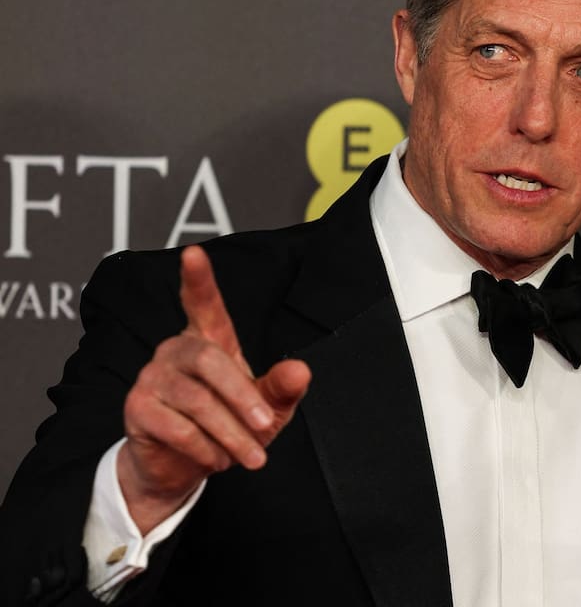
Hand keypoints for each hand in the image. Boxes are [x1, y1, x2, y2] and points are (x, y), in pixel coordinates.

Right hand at [117, 246, 310, 533]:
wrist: (183, 468)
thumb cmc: (230, 427)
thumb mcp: (266, 409)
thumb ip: (283, 389)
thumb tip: (300, 369)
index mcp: (210, 339)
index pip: (203, 303)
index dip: (199, 279)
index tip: (194, 254)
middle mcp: (177, 349)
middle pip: (211, 361)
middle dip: (243, 398)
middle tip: (265, 427)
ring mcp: (153, 376)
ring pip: (196, 401)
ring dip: (230, 434)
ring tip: (251, 457)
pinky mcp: (137, 408)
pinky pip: (176, 427)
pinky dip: (205, 449)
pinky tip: (216, 460)